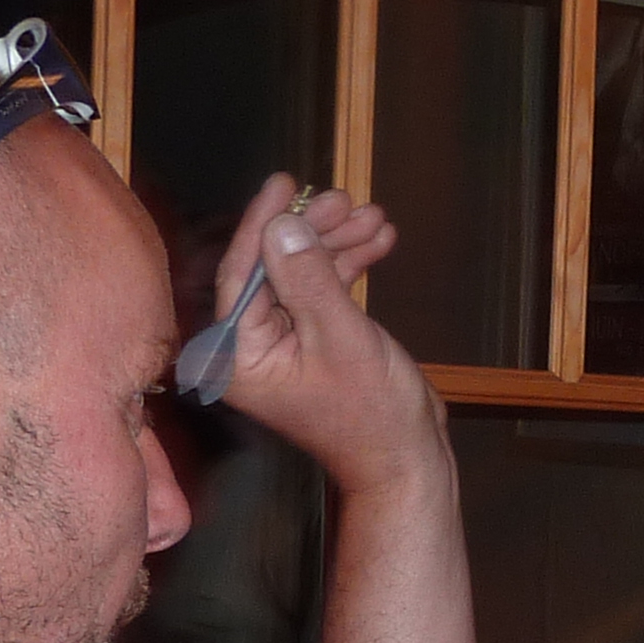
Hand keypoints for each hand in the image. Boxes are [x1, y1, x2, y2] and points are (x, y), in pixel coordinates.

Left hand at [199, 173, 445, 494]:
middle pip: (272, 267)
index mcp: (237, 356)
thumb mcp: (341, 338)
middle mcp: (250, 348)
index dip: (264, 224)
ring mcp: (282, 342)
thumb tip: (283, 224)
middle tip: (343, 200)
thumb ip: (309, 279)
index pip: (240, 274)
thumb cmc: (371, 414)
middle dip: (311, 230)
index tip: (284, 184)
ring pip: (301, 273)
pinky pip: (322, 290)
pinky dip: (349, 265)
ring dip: (337, 242)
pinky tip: (378, 241)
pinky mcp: (313, 339)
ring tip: (374, 217)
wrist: (405, 458)